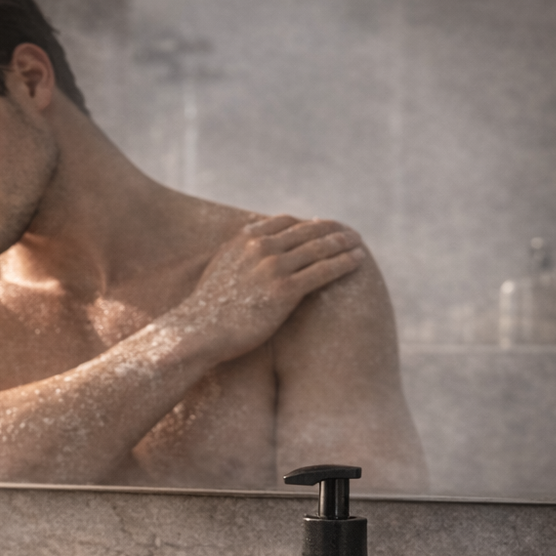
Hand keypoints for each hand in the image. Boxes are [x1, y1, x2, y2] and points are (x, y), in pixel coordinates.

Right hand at [176, 215, 366, 362]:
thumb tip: (247, 259)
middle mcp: (259, 248)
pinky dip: (344, 263)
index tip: (320, 227)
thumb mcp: (218, 271)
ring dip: (343, 243)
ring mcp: (273, 267)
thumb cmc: (206, 310)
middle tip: (349, 233)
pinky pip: (323, 270)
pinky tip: (357, 261)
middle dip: (331, 229)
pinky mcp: (285, 290)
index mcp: (242, 240)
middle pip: (306, 230)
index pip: (284, 222)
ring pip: (319, 248)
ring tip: (358, 244)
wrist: (198, 332)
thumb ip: (237, 258)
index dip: (306, 224)